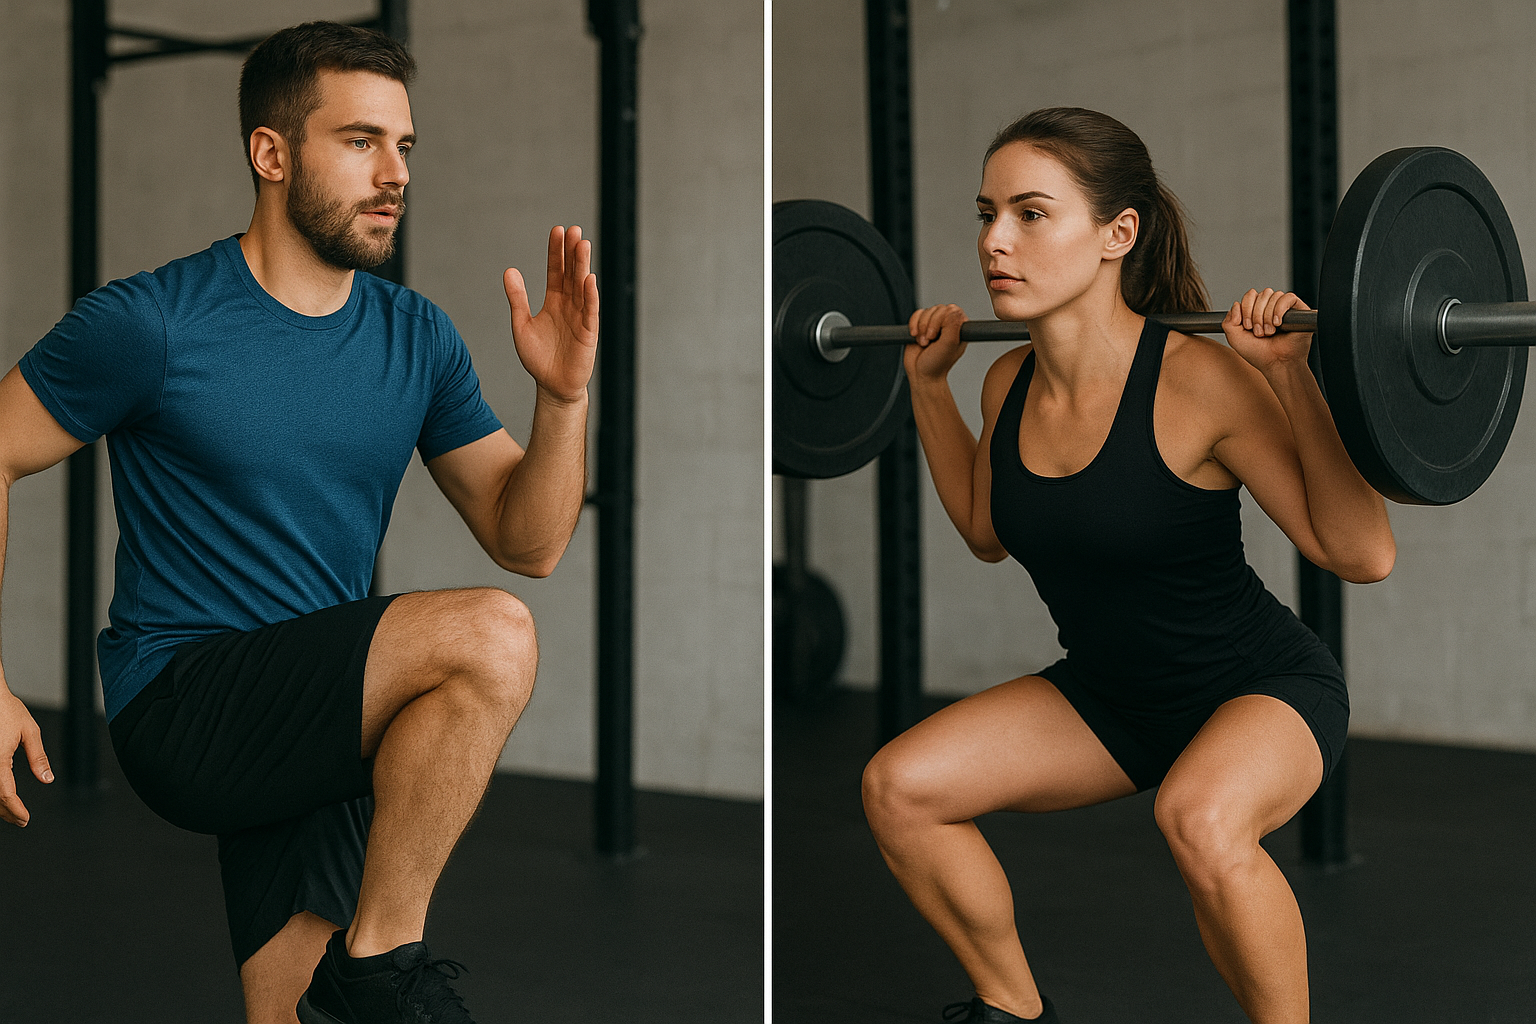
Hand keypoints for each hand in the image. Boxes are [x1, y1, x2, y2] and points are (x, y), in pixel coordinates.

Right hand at [1, 686, 51, 826]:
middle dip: (6, 812)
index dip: (16, 810)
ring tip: (11, 812)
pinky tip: (0, 795)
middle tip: (20, 821)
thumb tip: (47, 779)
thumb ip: (38, 758)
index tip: (25, 819)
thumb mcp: (30, 731)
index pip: (6, 795)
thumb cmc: (6, 709)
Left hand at [504, 226, 599, 403]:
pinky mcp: (588, 332)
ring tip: (582, 244)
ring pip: (582, 287)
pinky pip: (590, 310)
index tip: (556, 230)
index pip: (556, 270)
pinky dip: (589, 295)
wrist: (552, 386)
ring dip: (583, 266)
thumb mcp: (521, 325)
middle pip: (572, 273)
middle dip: (572, 252)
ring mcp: (580, 317)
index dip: (556, 252)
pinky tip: (589, 278)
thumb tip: (509, 270)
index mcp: (554, 301)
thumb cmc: (538, 358)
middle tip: (573, 230)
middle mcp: (569, 305)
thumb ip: (517, 298)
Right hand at [904, 303, 968, 382]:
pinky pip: (916, 315)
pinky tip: (915, 337)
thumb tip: (952, 310)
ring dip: (921, 328)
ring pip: (926, 311)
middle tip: (929, 341)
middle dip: (929, 325)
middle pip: (938, 309)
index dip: (940, 320)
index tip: (936, 336)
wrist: (921, 374)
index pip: (952, 310)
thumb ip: (952, 326)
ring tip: (923, 343)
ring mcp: (934, 324)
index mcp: (959, 328)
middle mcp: (948, 325)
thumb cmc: (937, 364)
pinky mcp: (921, 325)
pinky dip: (913, 325)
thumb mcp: (949, 345)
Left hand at [1223, 288, 1312, 373]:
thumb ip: (1228, 321)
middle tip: (1258, 333)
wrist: (1276, 364)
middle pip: (1261, 294)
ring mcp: (1285, 308)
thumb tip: (1236, 304)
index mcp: (1256, 310)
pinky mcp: (1299, 310)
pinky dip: (1279, 310)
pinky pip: (1288, 297)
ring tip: (1269, 332)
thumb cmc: (1259, 353)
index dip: (1246, 308)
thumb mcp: (1235, 338)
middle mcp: (1270, 307)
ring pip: (1273, 296)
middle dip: (1256, 315)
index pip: (1250, 295)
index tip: (1247, 327)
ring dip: (1267, 316)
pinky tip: (1277, 324)